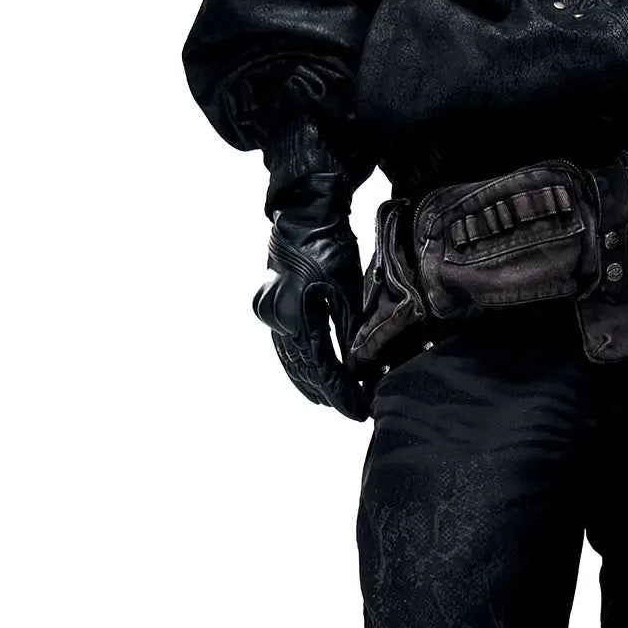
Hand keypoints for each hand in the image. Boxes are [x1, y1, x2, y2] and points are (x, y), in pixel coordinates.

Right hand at [252, 172, 367, 420]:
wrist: (303, 216)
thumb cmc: (331, 249)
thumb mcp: (348, 294)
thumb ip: (350, 336)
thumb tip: (358, 374)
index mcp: (296, 318)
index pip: (321, 369)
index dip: (340, 393)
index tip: (358, 410)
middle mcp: (276, 321)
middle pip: (303, 369)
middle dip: (328, 392)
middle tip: (352, 410)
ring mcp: (269, 316)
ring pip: (290, 361)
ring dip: (310, 383)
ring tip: (330, 403)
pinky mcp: (269, 309)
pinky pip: (284, 347)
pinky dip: (298, 365)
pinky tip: (308, 379)